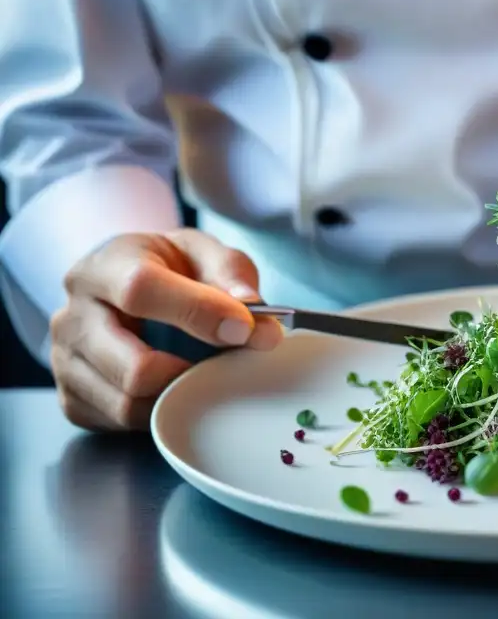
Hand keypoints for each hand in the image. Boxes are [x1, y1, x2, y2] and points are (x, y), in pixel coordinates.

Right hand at [50, 229, 283, 429]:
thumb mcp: (203, 253)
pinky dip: (157, 412)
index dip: (198, 312)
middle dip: (191, 372)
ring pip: (127, 402)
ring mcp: (64, 360)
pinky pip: (119, 421)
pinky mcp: (70, 397)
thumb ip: (231, 276)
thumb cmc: (168, 267)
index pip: (140, 290)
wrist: (124, 281)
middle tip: (227, 364)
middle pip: (132, 366)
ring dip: (178, 396)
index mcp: (105, 265)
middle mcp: (73, 314)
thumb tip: (256, 325)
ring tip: (202, 374)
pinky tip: (173, 386)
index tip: (244, 329)